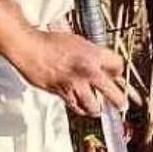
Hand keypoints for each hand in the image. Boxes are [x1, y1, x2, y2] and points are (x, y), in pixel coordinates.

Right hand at [9, 30, 125, 116]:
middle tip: (122, 105)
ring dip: (97, 108)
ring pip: (93, 106)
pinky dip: (80, 108)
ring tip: (99, 109)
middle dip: (119, 100)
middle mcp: (88, 72)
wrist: (30, 49)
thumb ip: (95, 55)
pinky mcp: (62, 94)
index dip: (119, 72)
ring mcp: (75, 85)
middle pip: (113, 93)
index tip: (118, 76)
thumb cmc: (51, 42)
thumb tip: (106, 67)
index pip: (119, 67)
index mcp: (94, 56)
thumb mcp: (80, 42)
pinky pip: (76, 106)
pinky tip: (82, 106)